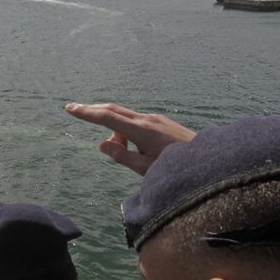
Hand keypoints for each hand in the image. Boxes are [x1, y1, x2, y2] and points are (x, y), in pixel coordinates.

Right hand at [65, 102, 195, 175]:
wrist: (209, 162)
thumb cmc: (177, 170)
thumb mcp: (146, 168)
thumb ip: (122, 156)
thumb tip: (102, 143)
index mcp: (141, 130)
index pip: (107, 117)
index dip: (86, 113)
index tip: (70, 109)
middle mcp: (147, 119)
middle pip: (113, 109)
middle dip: (92, 109)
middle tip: (73, 109)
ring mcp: (155, 118)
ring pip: (125, 117)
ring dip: (114, 129)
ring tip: (121, 151)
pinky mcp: (161, 122)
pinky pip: (136, 121)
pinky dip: (125, 130)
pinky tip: (132, 146)